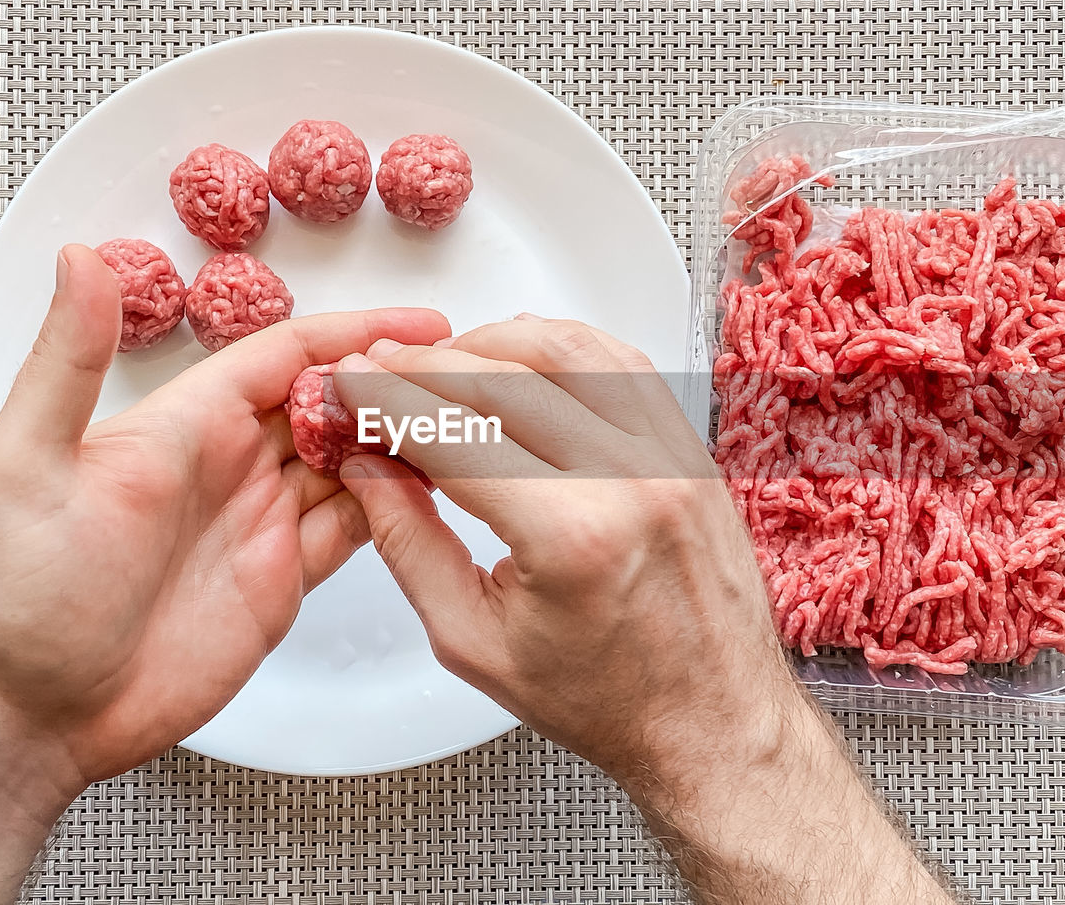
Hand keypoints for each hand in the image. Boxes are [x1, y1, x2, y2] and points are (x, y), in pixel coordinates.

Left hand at [0, 244, 449, 787]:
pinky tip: (431, 489)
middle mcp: (232, 462)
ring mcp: (263, 519)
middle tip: (465, 374)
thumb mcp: (29, 465)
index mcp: (186, 423)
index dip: (354, 334)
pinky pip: (355, 526)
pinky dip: (396, 505)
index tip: (420, 324)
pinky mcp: (284, 575)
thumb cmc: (24, 594)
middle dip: (395, 382)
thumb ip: (66, 363)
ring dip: (404, 441)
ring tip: (469, 425)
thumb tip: (80, 261)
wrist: (46, 712)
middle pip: (333, 402)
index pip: (287, 356)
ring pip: (354, 460)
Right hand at [333, 316, 952, 904]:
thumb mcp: (475, 643)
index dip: (387, 399)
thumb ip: (409, 546)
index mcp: (569, 536)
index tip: (352, 386)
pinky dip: (562, 346)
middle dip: (424, 365)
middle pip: (502, 380)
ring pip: (567, 350)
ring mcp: (670, 458)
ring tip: (442, 361)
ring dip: (491, 342)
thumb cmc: (607, 701)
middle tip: (380, 369)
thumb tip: (368, 468)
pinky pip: (624, 363)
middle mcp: (629, 481)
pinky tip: (523, 359)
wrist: (712, 722)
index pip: (453, 433)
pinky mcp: (690, 451)